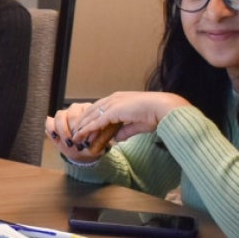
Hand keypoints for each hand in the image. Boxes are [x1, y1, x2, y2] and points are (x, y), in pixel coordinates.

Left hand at [44, 91, 191, 163]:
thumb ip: (126, 130)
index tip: (84, 126)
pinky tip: (81, 135)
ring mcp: (113, 103)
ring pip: (92, 116)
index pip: (100, 108)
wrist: (163, 108)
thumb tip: (117, 138)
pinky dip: (88, 129)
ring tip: (74, 136)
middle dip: (83, 122)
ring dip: (82, 126)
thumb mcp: (137, 124)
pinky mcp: (113, 111)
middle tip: (75, 132)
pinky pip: (96, 122)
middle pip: (92, 110)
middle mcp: (114, 98)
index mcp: (120, 99)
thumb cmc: (156, 114)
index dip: (91, 118)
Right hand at [44, 102, 110, 163]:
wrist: (82, 152)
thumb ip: (101, 138)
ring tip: (68, 143)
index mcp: (90, 110)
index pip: (87, 114)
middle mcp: (77, 108)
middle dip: (74, 130)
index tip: (86, 141)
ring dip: (63, 131)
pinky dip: (52, 129)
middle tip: (77, 142)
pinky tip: (56, 137)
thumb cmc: (93, 145)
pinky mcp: (53, 120)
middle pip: (73, 114)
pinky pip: (49, 121)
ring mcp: (64, 113)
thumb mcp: (100, 144)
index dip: (86, 129)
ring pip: (60, 116)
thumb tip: (98, 132)